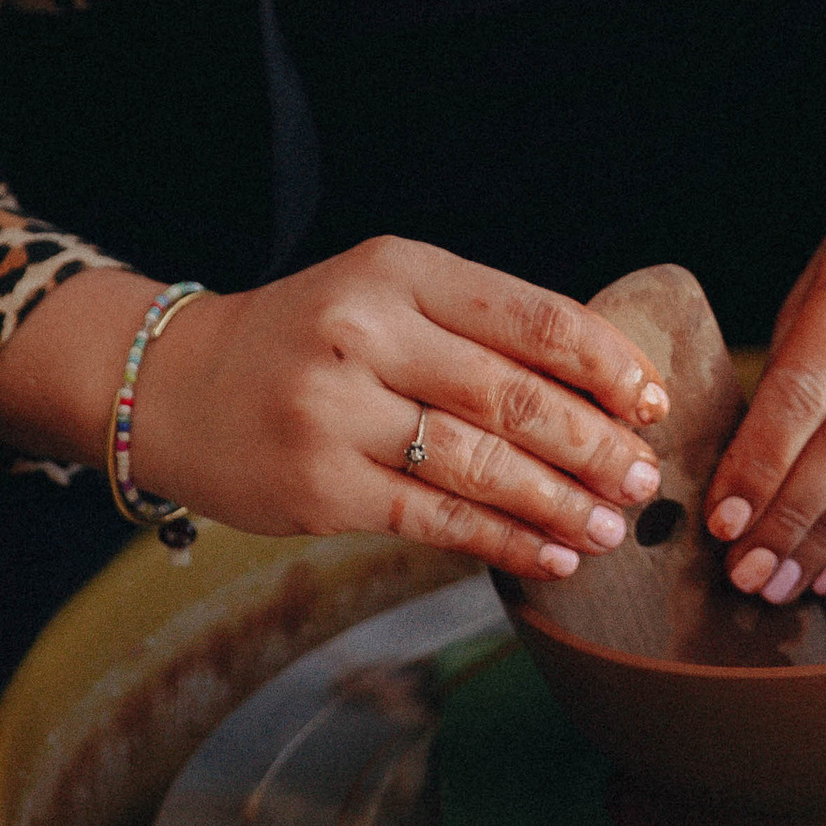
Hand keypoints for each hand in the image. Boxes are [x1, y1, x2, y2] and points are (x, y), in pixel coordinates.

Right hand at [0, 243, 668, 577]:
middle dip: (594, 443)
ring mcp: (336, 412)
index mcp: (398, 271)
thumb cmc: (308, 343)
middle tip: (644, 477)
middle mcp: (364, 332)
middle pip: (513, 395)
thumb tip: (606, 394)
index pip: (529, 316)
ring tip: (613, 526)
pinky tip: (552, 554)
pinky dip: (505, 540)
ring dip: (561, 503)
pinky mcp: (319, 486)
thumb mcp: (384, 299)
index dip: (606, 363)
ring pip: (480, 465)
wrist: (172, 386)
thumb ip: (474, 331)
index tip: (653, 402)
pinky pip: (435, 520)